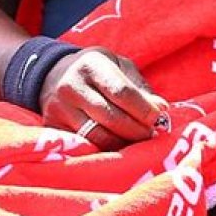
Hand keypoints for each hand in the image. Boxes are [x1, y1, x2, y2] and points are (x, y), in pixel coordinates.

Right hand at [38, 46, 168, 149]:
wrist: (54, 75)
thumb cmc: (96, 70)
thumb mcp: (117, 66)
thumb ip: (139, 86)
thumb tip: (162, 109)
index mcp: (91, 64)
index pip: (121, 91)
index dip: (143, 108)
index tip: (159, 118)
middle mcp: (72, 85)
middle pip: (111, 117)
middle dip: (137, 130)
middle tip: (153, 135)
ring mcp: (60, 108)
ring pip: (98, 136)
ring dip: (124, 144)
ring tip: (138, 143)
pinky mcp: (53, 128)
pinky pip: (85, 145)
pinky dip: (106, 150)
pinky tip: (119, 148)